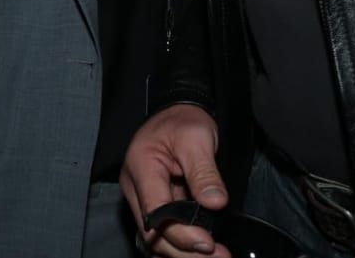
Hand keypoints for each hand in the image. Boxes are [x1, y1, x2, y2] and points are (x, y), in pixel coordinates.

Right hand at [121, 103, 229, 256]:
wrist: (177, 110)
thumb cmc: (184, 119)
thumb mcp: (198, 137)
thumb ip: (205, 172)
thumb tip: (215, 203)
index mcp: (141, 166)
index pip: (156, 211)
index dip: (181, 232)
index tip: (208, 243)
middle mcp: (135, 187)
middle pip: (153, 232)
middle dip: (185, 250)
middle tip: (219, 256)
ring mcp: (142, 197)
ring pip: (156, 238)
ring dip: (183, 252)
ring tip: (216, 256)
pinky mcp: (153, 204)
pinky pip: (161, 233)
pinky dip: (179, 245)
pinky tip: (200, 250)